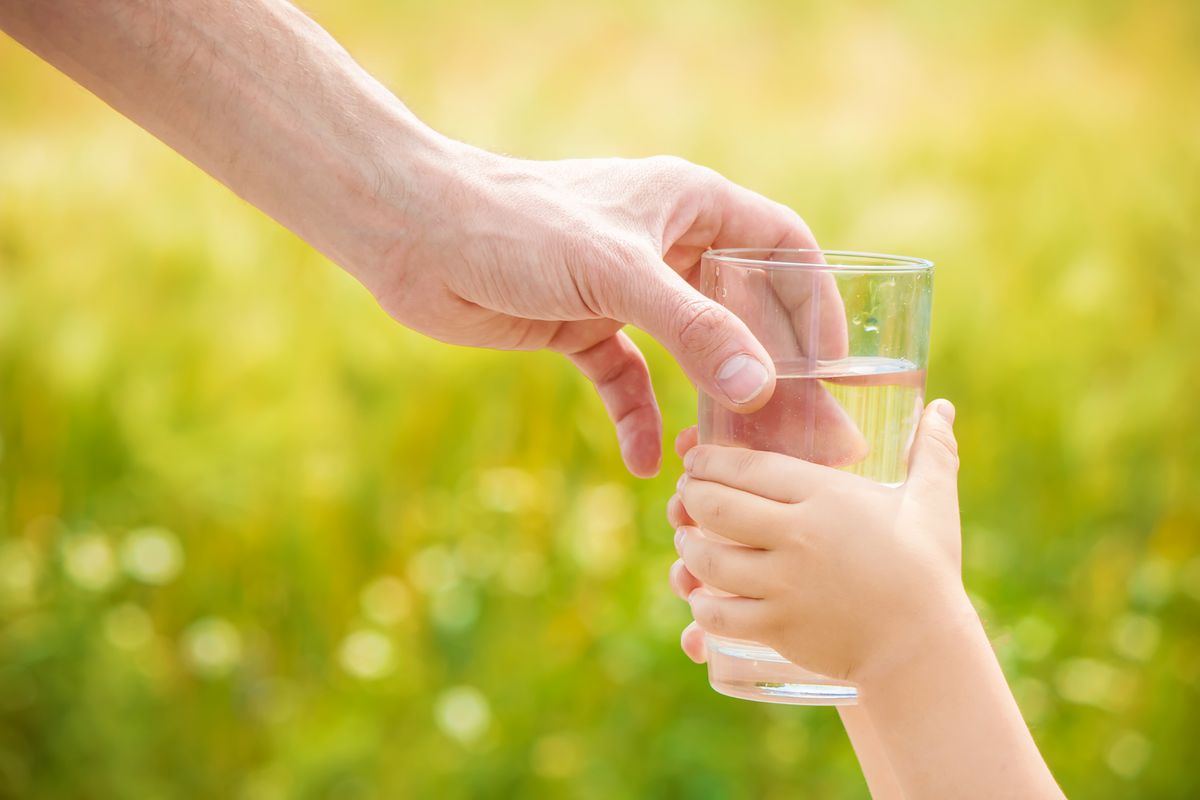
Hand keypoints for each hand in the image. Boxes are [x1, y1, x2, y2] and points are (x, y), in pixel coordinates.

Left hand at [368, 147, 831, 476]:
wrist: (415, 235)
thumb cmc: (518, 226)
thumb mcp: (617, 272)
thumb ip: (693, 328)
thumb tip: (762, 388)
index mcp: (689, 205)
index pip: (782, 247)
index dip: (815, 301)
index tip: (834, 364)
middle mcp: (666, 244)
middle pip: (741, 311)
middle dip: (769, 374)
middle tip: (800, 438)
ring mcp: (624, 289)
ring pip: (689, 352)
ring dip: (710, 404)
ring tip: (736, 461)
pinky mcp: (582, 325)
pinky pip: (628, 378)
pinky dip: (639, 416)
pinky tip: (648, 462)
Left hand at [667, 400, 971, 682]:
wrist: (923, 650)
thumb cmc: (927, 571)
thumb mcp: (933, 504)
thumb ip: (932, 452)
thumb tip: (942, 408)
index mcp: (827, 497)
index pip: (750, 467)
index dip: (712, 461)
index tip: (697, 460)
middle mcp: (798, 536)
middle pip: (717, 507)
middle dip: (691, 497)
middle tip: (685, 495)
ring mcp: (783, 585)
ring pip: (708, 559)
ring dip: (687, 547)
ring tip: (685, 539)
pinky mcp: (777, 627)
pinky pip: (718, 613)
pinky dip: (699, 605)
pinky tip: (698, 595)